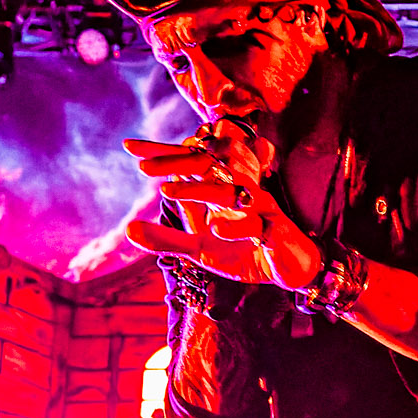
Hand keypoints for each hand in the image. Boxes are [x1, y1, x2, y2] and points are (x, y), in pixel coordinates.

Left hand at [121, 137, 320, 290]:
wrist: (289, 270)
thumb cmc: (244, 253)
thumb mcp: (200, 250)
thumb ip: (167, 239)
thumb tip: (129, 228)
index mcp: (220, 190)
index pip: (188, 166)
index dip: (161, 154)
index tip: (127, 146)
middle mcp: (239, 191)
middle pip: (206, 168)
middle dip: (174, 163)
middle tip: (143, 166)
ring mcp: (258, 208)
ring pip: (229, 192)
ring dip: (198, 191)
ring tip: (168, 191)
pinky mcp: (275, 230)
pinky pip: (255, 225)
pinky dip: (236, 227)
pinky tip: (216, 229)